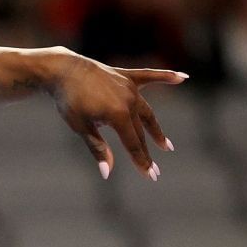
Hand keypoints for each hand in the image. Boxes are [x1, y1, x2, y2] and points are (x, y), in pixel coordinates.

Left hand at [48, 52, 184, 179]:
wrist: (63, 70)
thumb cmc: (69, 101)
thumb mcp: (81, 127)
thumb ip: (97, 148)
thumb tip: (107, 173)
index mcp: (118, 115)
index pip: (133, 144)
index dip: (142, 161)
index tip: (151, 176)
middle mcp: (129, 100)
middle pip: (140, 132)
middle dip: (147, 152)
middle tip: (155, 171)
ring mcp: (129, 87)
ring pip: (147, 112)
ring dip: (156, 129)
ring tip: (166, 146)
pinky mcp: (127, 76)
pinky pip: (150, 76)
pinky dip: (165, 76)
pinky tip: (183, 77)